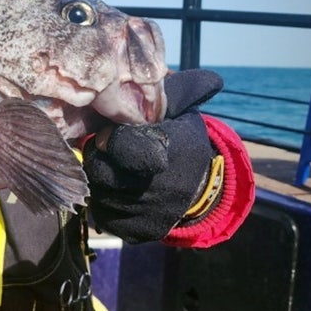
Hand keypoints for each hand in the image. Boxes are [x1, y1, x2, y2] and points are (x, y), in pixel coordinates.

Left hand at [84, 69, 222, 242]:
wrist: (198, 189)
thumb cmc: (182, 140)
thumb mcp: (184, 113)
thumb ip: (185, 92)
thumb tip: (212, 79)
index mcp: (172, 154)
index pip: (124, 146)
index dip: (112, 139)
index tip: (109, 134)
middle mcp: (160, 190)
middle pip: (101, 170)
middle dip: (99, 156)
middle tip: (107, 149)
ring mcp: (146, 214)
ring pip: (98, 191)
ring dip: (99, 177)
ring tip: (113, 167)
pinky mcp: (134, 232)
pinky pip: (102, 214)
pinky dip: (103, 200)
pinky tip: (116, 187)